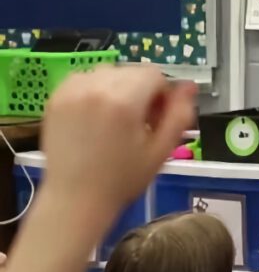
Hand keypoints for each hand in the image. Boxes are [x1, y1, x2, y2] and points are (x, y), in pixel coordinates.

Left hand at [41, 66, 196, 212]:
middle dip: (141, 91)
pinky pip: (85, 78)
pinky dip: (95, 89)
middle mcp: (96, 87)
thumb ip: (180, 114)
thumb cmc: (123, 179)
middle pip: (132, 72)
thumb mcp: (162, 150)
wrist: (75, 199)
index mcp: (124, 100)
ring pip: (109, 72)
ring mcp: (72, 90)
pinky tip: (96, 115)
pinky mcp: (56, 97)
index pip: (155, 74)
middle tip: (139, 123)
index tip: (157, 119)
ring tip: (116, 119)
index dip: (163, 95)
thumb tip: (189, 87)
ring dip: (118, 88)